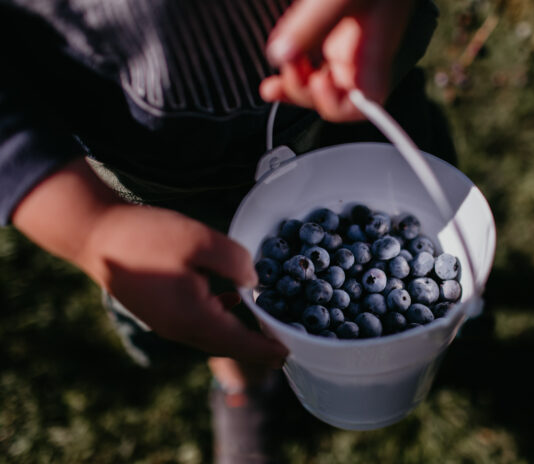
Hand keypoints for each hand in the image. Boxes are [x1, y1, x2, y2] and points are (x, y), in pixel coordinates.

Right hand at [79, 204, 287, 365]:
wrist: (96, 235)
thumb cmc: (147, 236)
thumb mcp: (200, 240)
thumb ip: (235, 261)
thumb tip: (252, 279)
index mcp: (192, 318)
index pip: (239, 343)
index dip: (266, 350)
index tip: (288, 353)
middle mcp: (179, 328)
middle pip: (226, 346)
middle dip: (256, 348)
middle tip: (282, 348)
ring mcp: (166, 322)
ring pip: (212, 336)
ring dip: (238, 335)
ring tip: (263, 329)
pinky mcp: (159, 310)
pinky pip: (197, 323)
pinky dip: (220, 319)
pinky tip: (231, 300)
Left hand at [259, 0, 414, 121]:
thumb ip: (311, 24)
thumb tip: (279, 55)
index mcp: (374, 52)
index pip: (365, 103)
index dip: (341, 104)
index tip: (319, 81)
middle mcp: (360, 58)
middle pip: (336, 99)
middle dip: (307, 91)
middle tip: (289, 63)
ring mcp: (345, 49)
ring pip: (320, 86)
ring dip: (294, 88)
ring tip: (272, 82)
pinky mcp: (331, 37)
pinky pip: (311, 67)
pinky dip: (292, 74)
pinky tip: (274, 78)